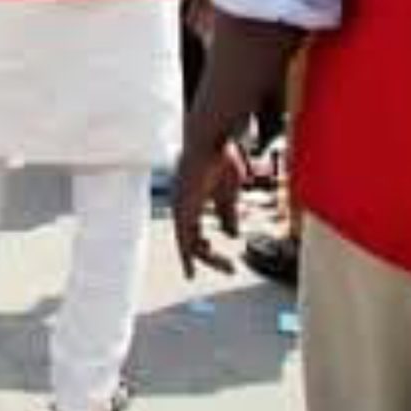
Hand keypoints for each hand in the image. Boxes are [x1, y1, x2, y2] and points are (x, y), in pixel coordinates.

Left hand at [172, 135, 247, 278]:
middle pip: (192, 240)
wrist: (211, 138)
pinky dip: (186, 257)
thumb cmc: (220, 158)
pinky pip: (183, 239)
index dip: (203, 247)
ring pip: (188, 244)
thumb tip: (232, 235)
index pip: (194, 230)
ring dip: (209, 258)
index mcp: (192, 200)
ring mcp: (179, 206)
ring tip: (229, 267)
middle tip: (231, 269)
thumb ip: (228, 213)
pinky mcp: (182, 207)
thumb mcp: (229, 192)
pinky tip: (191, 271)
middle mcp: (181, 205)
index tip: (217, 261)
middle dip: (211, 257)